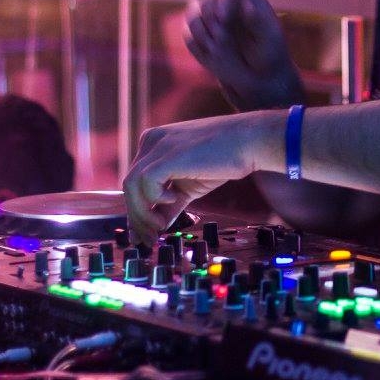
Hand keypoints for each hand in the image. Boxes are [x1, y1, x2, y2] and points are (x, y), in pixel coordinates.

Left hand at [123, 115, 260, 243]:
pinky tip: (176, 199)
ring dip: (143, 214)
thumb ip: (172, 202)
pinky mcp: (166, 156)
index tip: (145, 232)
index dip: (138, 209)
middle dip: (137, 217)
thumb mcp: (191, 184)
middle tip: (148, 238)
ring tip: (159, 227)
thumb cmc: (226, 158)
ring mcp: (157, 146)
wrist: (249, 140)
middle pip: (130, 185)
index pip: (136, 181)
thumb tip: (159, 224)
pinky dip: (155, 198)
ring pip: (131, 186)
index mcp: (155, 143)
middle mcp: (151, 141)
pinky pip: (145, 183)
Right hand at [184, 0, 304, 110]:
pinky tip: (211, 53)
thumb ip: (258, 22)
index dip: (222, 1)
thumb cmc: (270, 54)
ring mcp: (209, 16)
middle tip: (222, 39)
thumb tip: (246, 4)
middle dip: (209, 19)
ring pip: (192, 14)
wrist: (259, 75)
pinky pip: (187, 33)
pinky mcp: (199, 33)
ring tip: (218, 48)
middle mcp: (224, 1)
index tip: (223, 18)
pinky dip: (196, 43)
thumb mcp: (270, 40)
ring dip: (201, 32)